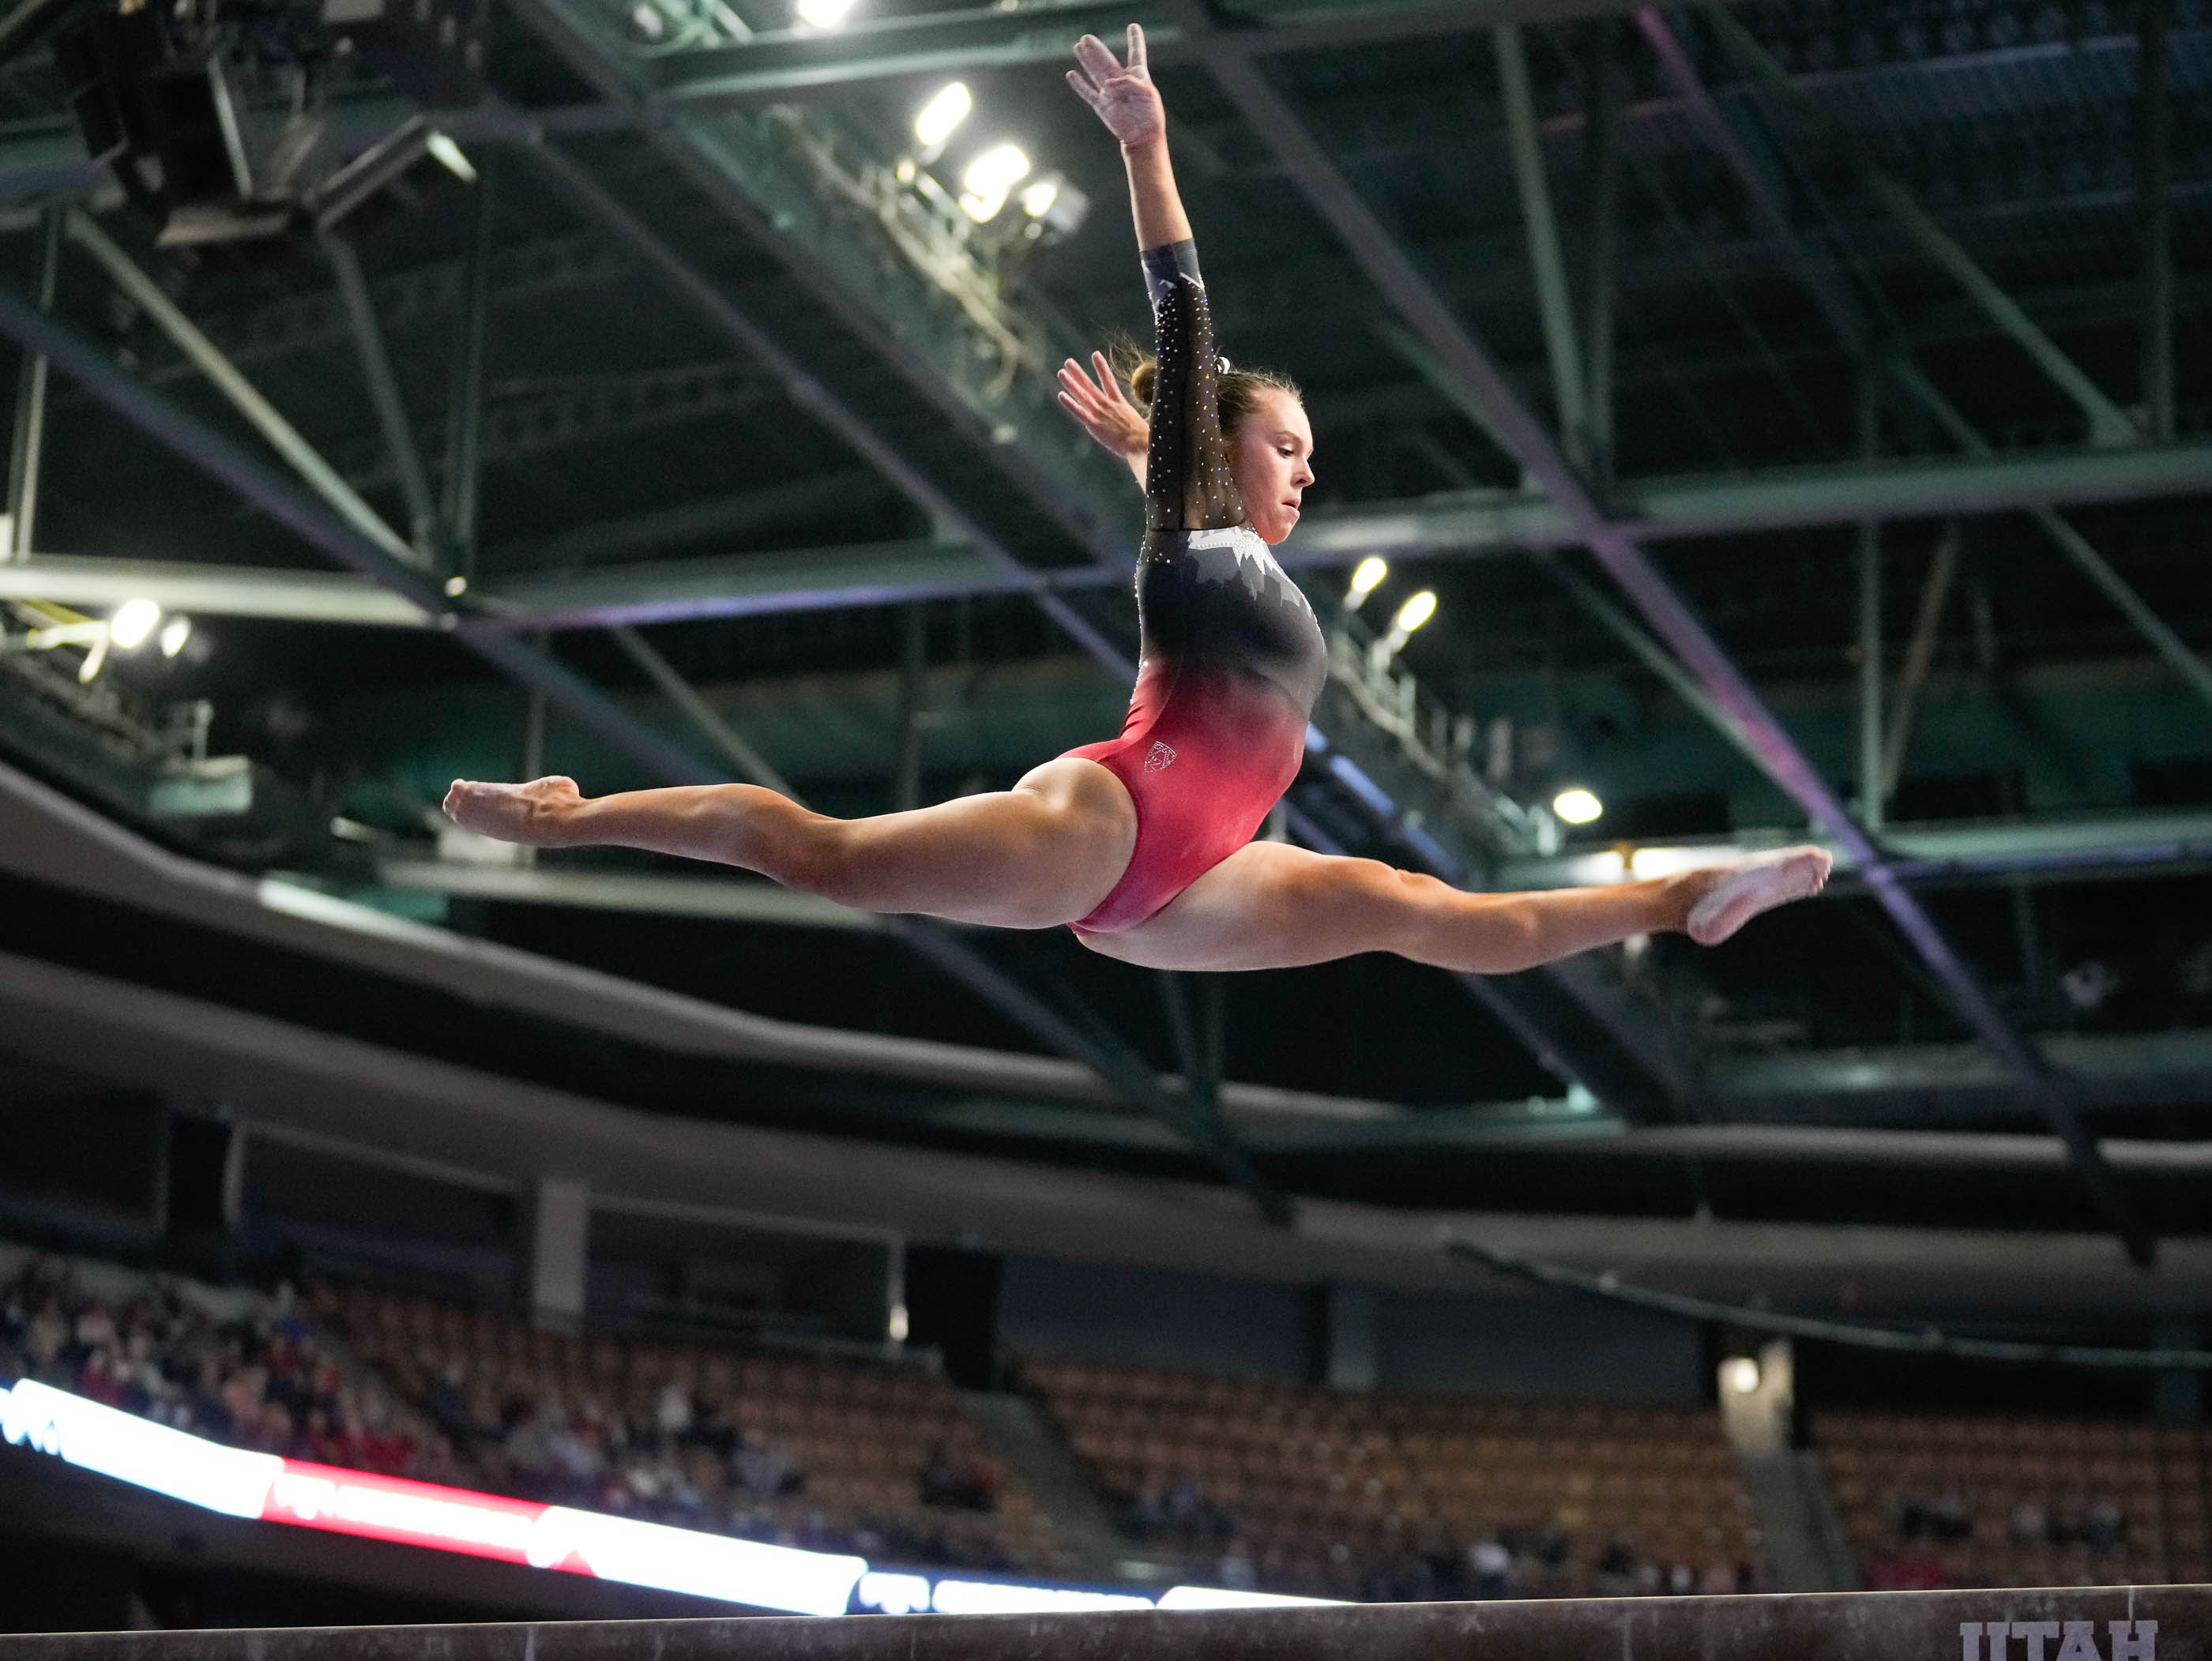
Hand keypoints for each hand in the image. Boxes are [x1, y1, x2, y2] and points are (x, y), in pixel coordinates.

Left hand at [1057, 351, 1149, 467]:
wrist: (1140, 443)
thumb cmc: (1144, 437)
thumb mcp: (1137, 422)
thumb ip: (1129, 418)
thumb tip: (1131, 420)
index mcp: (1119, 403)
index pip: (1109, 381)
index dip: (1102, 367)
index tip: (1095, 354)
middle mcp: (1107, 405)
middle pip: (1090, 385)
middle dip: (1078, 373)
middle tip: (1068, 362)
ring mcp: (1100, 413)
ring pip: (1082, 395)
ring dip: (1071, 383)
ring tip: (1062, 372)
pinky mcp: (1094, 424)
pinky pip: (1079, 412)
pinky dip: (1070, 403)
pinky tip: (1061, 395)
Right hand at [1066, 25, 1164, 147]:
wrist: (1142, 137)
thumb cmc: (1150, 116)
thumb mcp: (1148, 94)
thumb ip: (1131, 83)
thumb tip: (1109, 84)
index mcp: (1137, 75)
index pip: (1136, 53)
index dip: (1135, 39)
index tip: (1133, 26)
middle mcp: (1121, 82)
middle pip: (1107, 61)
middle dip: (1097, 49)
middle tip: (1086, 37)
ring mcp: (1110, 93)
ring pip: (1095, 72)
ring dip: (1087, 60)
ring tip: (1078, 46)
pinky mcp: (1102, 105)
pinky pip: (1088, 93)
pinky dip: (1079, 85)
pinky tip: (1071, 75)